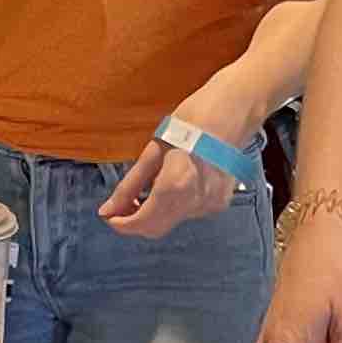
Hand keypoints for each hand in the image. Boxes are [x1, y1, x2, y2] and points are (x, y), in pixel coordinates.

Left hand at [100, 114, 250, 240]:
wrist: (233, 113)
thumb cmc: (192, 123)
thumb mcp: (154, 151)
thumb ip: (130, 185)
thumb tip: (108, 209)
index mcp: (176, 185)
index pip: (143, 222)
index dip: (122, 224)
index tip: (109, 215)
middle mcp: (195, 202)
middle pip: (156, 229)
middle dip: (135, 221)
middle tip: (121, 205)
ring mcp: (210, 205)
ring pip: (171, 221)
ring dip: (153, 213)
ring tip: (148, 187)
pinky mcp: (218, 203)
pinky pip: (187, 213)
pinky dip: (172, 206)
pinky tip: (172, 184)